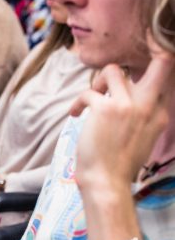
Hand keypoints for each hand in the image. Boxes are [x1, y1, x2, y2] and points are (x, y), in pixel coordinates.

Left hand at [69, 34, 174, 191]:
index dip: (153, 71)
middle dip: (145, 56)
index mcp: (159, 115)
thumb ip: (140, 117)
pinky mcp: (106, 108)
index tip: (135, 73)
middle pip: (162, 63)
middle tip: (119, 73)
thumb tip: (125, 101)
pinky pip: (88, 92)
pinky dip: (78, 102)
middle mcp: (148, 107)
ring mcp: (129, 106)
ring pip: (113, 70)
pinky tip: (75, 114)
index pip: (163, 81)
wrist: (107, 182)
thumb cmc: (118, 165)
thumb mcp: (142, 139)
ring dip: (97, 82)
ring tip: (91, 99)